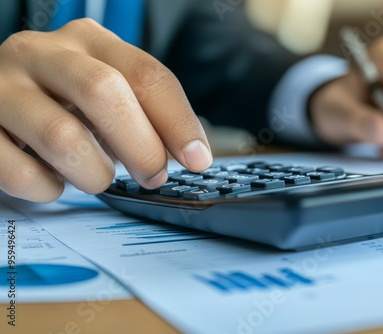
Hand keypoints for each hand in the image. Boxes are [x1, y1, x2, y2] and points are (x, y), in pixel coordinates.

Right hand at [0, 19, 211, 201]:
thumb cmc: (63, 100)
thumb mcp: (107, 91)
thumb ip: (145, 112)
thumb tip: (192, 153)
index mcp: (88, 41)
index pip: (146, 74)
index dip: (178, 121)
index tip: (198, 158)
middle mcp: (42, 53)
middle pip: (104, 94)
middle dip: (140, 146)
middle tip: (153, 176)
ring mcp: (2, 87)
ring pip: (62, 137)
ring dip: (94, 173)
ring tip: (97, 177)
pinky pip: (20, 172)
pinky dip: (49, 189)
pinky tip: (54, 180)